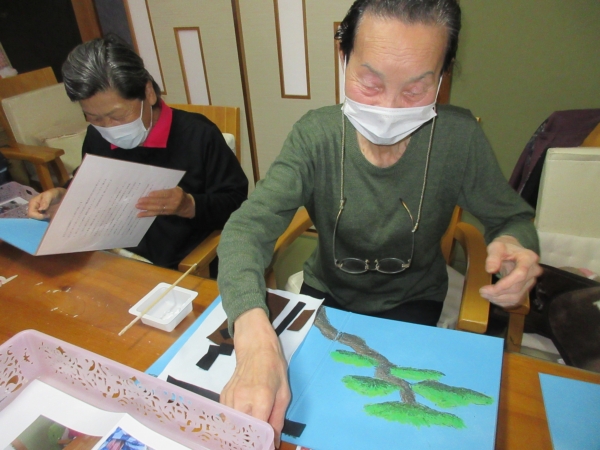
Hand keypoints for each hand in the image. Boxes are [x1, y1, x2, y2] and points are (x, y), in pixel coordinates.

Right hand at [27, 188, 65, 219]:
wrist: (60, 195)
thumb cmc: (53, 193)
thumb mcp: (50, 195)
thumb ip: (45, 202)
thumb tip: (40, 209)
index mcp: (33, 203)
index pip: (31, 213)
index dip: (38, 216)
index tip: (47, 215)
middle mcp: (34, 208)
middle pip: (32, 218)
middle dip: (40, 219)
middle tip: (49, 216)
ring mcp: (38, 212)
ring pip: (36, 220)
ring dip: (43, 220)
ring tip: (50, 217)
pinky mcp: (42, 215)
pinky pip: (41, 220)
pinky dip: (45, 221)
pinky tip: (50, 219)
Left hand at [135, 186, 194, 217]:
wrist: (187, 206)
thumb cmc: (179, 194)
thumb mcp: (176, 189)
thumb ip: (167, 189)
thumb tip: (153, 190)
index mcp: (176, 193)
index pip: (166, 194)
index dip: (157, 194)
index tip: (149, 194)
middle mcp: (173, 202)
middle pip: (160, 202)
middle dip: (148, 202)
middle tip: (139, 201)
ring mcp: (169, 209)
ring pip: (157, 208)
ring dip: (146, 208)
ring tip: (138, 207)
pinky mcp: (166, 213)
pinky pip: (156, 214)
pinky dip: (147, 214)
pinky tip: (140, 214)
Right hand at [221, 308, 289, 446]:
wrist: (255, 347)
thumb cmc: (273, 368)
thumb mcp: (284, 394)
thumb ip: (277, 420)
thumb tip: (273, 443)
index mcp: (261, 398)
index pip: (257, 431)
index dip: (261, 443)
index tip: (265, 446)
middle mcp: (242, 400)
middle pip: (241, 432)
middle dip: (249, 440)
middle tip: (257, 441)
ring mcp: (230, 398)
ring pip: (231, 426)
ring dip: (240, 432)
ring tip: (250, 434)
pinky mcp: (222, 396)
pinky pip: (227, 417)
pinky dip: (234, 422)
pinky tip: (242, 421)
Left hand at [479, 235, 541, 307]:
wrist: (512, 250)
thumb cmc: (504, 247)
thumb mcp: (496, 246)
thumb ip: (493, 256)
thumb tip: (490, 270)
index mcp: (529, 258)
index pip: (520, 274)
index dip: (505, 284)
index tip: (488, 288)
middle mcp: (534, 271)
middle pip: (517, 288)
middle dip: (498, 293)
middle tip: (482, 291)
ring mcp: (531, 281)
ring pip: (517, 296)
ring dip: (499, 299)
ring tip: (485, 295)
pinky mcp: (527, 288)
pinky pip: (516, 300)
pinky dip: (503, 301)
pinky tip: (493, 298)